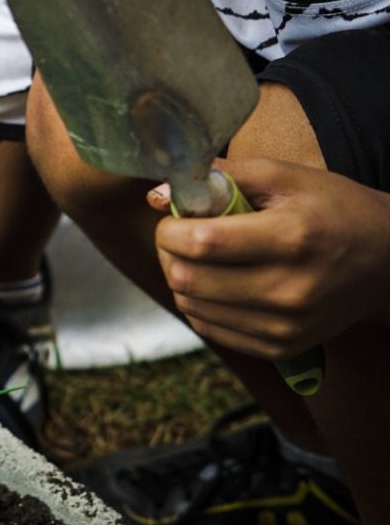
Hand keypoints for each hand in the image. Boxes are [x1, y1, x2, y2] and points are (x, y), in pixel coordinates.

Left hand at [150, 157, 389, 358]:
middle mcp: (290, 289)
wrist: (387, 261)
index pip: (200, 243)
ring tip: (203, 258)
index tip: (175, 218)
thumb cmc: (333, 210)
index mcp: (292, 238)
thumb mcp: (286, 177)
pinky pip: (209, 329)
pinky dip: (201, 305)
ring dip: (182, 278)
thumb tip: (157, 193)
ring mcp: (286, 325)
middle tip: (182, 236)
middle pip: (187, 278)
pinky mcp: (281, 347)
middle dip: (169, 253)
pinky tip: (220, 283)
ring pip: (191, 306)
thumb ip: (221, 177)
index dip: (170, 228)